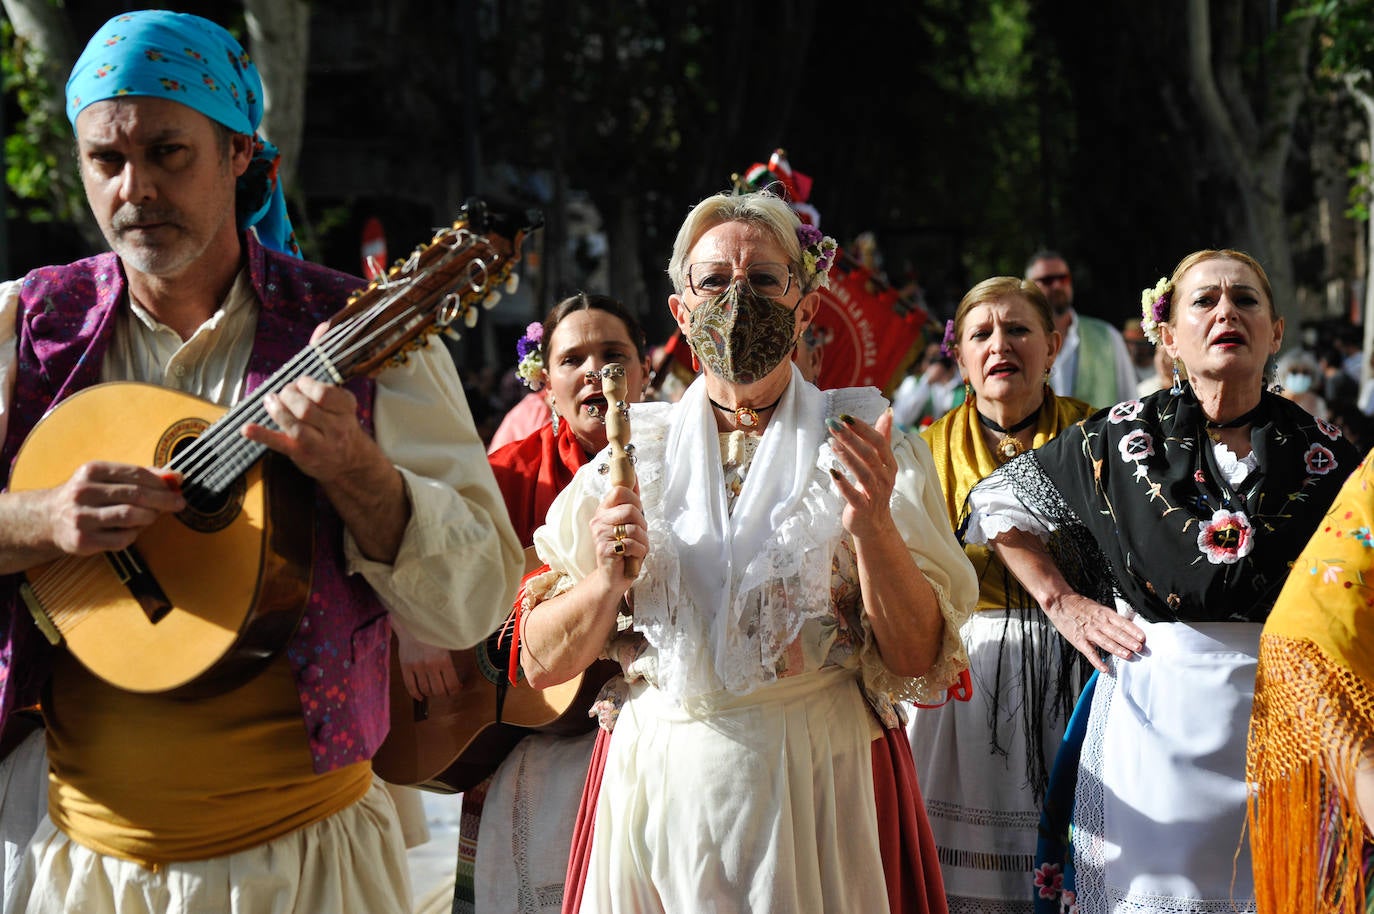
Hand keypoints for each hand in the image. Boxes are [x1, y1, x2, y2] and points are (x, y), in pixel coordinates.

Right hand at [45, 461, 184, 555]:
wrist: (49, 519)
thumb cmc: (88, 496)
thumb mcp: (106, 478)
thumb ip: (140, 475)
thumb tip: (175, 477)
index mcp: (91, 471)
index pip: (135, 474)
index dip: (161, 481)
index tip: (178, 486)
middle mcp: (83, 492)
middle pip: (135, 495)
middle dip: (163, 500)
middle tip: (179, 503)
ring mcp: (81, 517)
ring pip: (130, 516)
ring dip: (149, 517)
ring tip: (153, 516)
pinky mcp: (83, 540)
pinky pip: (122, 539)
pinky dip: (134, 534)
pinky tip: (132, 530)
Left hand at [239, 375, 378, 483]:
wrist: (349, 463)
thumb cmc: (340, 428)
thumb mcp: (343, 407)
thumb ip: (324, 393)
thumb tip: (293, 384)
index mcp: (346, 410)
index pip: (323, 394)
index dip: (306, 385)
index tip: (301, 383)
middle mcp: (336, 428)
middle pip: (305, 408)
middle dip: (288, 395)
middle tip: (284, 394)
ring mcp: (318, 444)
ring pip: (293, 425)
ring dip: (277, 409)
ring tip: (271, 402)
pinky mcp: (301, 454)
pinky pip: (279, 444)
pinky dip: (261, 435)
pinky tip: (247, 429)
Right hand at [394, 625, 461, 700]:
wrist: (414, 623)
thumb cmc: (433, 634)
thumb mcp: (447, 644)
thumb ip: (451, 661)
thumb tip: (457, 681)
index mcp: (444, 659)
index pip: (452, 684)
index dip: (455, 691)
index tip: (455, 689)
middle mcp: (430, 664)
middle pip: (439, 690)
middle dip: (443, 694)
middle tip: (444, 691)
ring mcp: (417, 666)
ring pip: (425, 689)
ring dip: (430, 693)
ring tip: (433, 691)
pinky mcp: (405, 666)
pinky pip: (410, 686)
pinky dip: (415, 694)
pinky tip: (420, 696)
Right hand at [592, 484, 645, 586]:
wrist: (615, 577)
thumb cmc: (625, 548)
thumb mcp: (630, 522)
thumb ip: (632, 500)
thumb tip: (634, 476)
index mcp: (604, 510)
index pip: (619, 490)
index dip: (634, 499)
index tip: (637, 511)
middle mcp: (598, 520)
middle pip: (630, 509)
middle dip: (642, 523)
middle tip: (638, 534)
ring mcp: (599, 535)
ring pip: (633, 528)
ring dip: (643, 540)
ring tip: (637, 547)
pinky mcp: (604, 550)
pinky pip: (631, 544)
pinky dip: (639, 551)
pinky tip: (633, 556)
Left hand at [827, 409, 898, 539]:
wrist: (873, 524)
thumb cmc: (874, 489)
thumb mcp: (881, 463)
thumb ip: (883, 438)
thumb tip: (887, 413)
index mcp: (889, 464)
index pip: (879, 442)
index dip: (863, 428)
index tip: (845, 417)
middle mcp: (885, 478)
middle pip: (870, 455)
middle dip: (851, 438)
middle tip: (833, 424)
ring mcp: (875, 494)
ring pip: (863, 473)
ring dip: (847, 457)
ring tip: (832, 442)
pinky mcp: (862, 508)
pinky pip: (853, 495)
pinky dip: (843, 484)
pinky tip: (832, 472)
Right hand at [1042, 592, 1145, 673]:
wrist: (1060, 602)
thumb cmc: (1080, 606)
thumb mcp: (1099, 607)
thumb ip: (1112, 618)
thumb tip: (1128, 625)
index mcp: (1104, 613)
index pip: (1122, 622)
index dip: (1133, 630)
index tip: (1143, 638)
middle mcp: (1098, 622)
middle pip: (1116, 633)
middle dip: (1129, 641)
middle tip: (1140, 648)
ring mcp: (1088, 632)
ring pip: (1105, 642)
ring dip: (1117, 649)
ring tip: (1128, 655)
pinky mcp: (1078, 640)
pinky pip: (1089, 652)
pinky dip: (1097, 661)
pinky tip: (1105, 668)